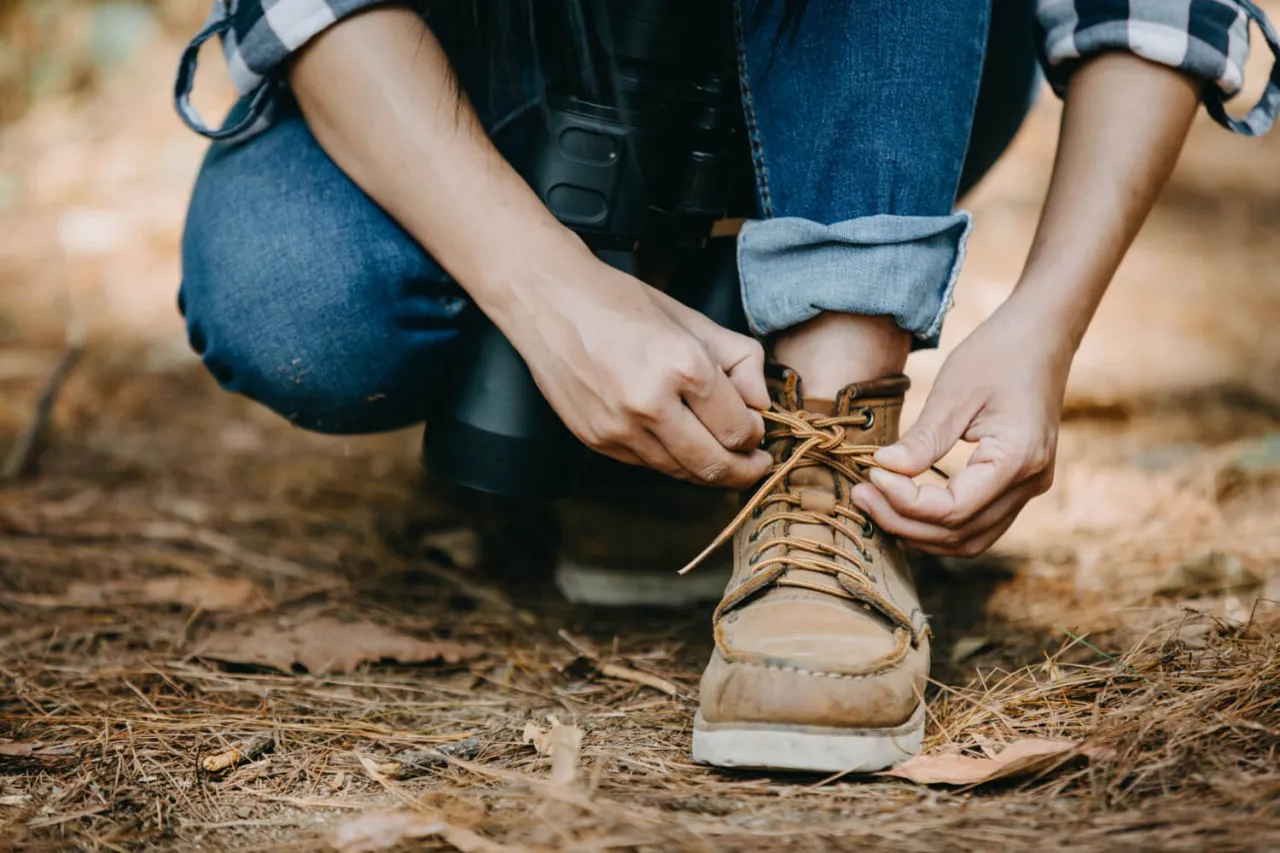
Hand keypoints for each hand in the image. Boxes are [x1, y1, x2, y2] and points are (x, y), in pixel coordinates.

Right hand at [498, 250, 771, 488]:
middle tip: (756, 464)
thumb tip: (762, 403)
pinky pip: (648, 464)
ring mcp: (619, 428)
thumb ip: (739, 359)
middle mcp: (650, 404)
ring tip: (721, 455)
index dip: (756, 434)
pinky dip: (671, 459)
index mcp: (682, 365)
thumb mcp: (692, 320)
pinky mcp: (597, 441)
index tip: (758, 430)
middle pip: (714, 465)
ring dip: (707, 470)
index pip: (738, 428)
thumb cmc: (620, 303)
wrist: (548, 300)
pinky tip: (678, 441)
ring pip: (681, 472)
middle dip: (743, 470)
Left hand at [851, 302, 1069, 555]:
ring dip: (919, 531)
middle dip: (903, 522)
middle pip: (959, 534)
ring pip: (969, 540)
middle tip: (860, 494)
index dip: (904, 501)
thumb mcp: (953, 392)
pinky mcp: (1019, 485)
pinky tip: (904, 506)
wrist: (1042, 337)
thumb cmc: (998, 354)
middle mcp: (1030, 483)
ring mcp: (1028, 488)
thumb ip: (922, 439)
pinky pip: (977, 524)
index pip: (954, 509)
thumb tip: (882, 469)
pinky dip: (939, 525)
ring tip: (875, 503)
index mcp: (1018, 459)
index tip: (871, 474)